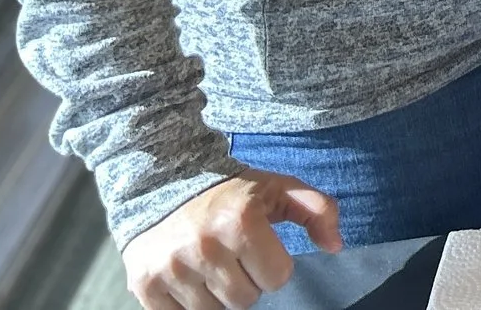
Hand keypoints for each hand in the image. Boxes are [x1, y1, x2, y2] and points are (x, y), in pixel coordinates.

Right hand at [122, 171, 340, 309]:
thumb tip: (336, 245)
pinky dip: (187, 304)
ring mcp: (171, 269)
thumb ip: (316, 210)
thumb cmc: (230, 191)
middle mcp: (204, 247)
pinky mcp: (145, 285)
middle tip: (234, 257)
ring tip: (211, 265)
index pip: (277, 278)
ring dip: (218, 294)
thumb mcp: (277, 188)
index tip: (259, 247)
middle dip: (246, 281)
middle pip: (245, 300)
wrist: (162, 183)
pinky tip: (189, 277)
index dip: (273, 264)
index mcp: (241, 222)